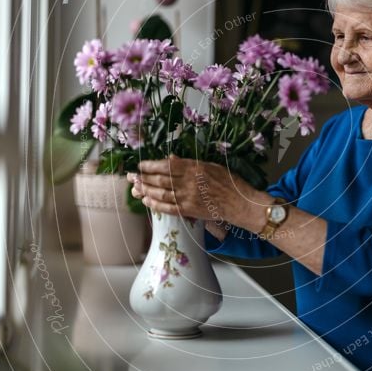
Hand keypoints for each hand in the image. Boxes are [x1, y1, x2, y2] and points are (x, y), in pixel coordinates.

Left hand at [127, 154, 270, 231]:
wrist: (240, 203)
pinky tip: (146, 201)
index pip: (166, 165)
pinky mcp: (189, 210)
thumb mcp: (210, 166)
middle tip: (131, 176)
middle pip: (160, 179)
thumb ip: (188, 163)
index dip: (150, 165)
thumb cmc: (229, 181)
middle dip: (143, 177)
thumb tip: (170, 159)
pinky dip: (155, 204)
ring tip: (135, 187)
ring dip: (145, 190)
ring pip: (161, 193)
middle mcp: (189, 182)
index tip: (141, 165)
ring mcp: (188, 197)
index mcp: (194, 167)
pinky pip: (168, 207)